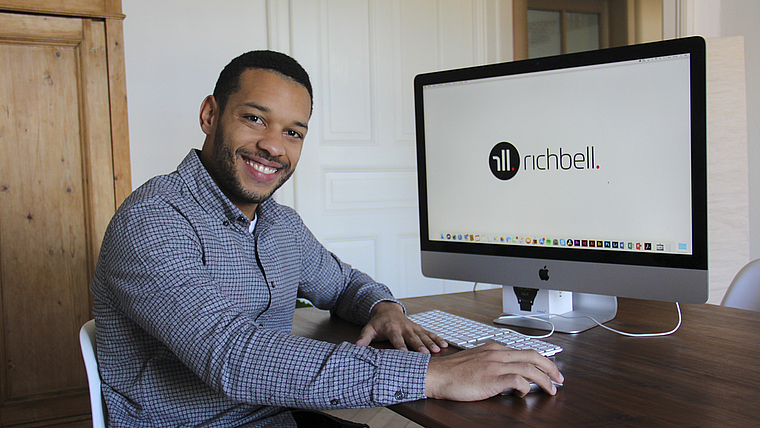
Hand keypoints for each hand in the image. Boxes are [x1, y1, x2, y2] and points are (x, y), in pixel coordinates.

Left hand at [356, 301, 447, 353]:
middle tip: (427, 354)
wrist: (387, 310)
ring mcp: (413, 327)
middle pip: (413, 338)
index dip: (401, 347)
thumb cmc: (378, 323)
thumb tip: (357, 347)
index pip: (397, 339)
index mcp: (392, 328)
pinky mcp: (419, 328)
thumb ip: (364, 338)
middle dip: (420, 346)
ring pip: (423, 336)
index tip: (406, 354)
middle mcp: (404, 327)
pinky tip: (445, 345)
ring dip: (431, 343)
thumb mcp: (369, 328)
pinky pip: (429, 333)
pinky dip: (437, 338)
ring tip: (438, 350)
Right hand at [425, 343, 563, 399]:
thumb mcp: (475, 361)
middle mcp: (497, 354)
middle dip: (551, 368)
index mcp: (494, 349)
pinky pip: (517, 380)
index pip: (524, 351)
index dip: (541, 361)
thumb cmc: (452, 372)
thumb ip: (492, 363)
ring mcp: (495, 365)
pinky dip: (526, 386)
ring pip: (529, 367)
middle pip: (533, 356)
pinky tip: (525, 393)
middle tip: (559, 379)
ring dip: (545, 379)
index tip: (549, 370)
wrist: (437, 375)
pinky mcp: (491, 378)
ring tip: (552, 389)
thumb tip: (506, 374)